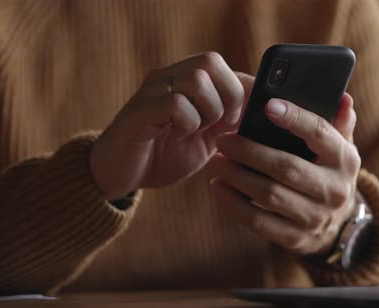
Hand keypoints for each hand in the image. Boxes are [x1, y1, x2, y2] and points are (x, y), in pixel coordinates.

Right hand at [90, 52, 253, 199]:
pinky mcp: (140, 110)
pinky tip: (179, 135)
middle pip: (212, 61)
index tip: (240, 119)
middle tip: (219, 124)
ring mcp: (153, 91)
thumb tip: (259, 109)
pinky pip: (176, 103)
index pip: (222, 65)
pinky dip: (188, 122)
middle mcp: (168, 77)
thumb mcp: (206, 139)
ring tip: (196, 130)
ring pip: (197, 79)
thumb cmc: (163, 156)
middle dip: (228, 96)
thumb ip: (228, 121)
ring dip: (208, 110)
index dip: (241, 89)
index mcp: (184, 81)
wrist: (119, 176)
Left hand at [208, 95, 360, 254]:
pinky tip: (218, 187)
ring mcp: (315, 217)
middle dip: (249, 152)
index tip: (267, 105)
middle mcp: (334, 190)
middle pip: (287, 167)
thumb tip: (342, 98)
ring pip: (269, 195)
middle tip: (223, 140)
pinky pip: (258, 222)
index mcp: (345, 160)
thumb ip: (338, 121)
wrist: (337, 225)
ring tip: (216, 161)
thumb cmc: (329, 172)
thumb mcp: (339, 147)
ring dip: (236, 177)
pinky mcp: (295, 238)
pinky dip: (234, 204)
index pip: (319, 134)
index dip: (294, 118)